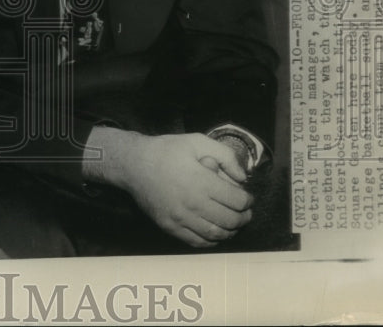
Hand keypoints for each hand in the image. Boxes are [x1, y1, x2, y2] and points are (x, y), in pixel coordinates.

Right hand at [84, 128, 253, 247]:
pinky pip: (197, 241)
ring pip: (215, 234)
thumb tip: (242, 177)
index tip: (248, 198)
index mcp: (201, 182)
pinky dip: (211, 241)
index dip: (248, 200)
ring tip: (233, 223)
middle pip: (230, 220)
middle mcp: (193, 203)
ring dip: (230, 231)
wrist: (133, 164)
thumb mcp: (196, 141)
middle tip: (245, 212)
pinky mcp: (170, 226)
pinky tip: (215, 233)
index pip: (237, 200)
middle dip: (243, 218)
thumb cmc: (166, 151)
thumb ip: (224, 155)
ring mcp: (180, 218)